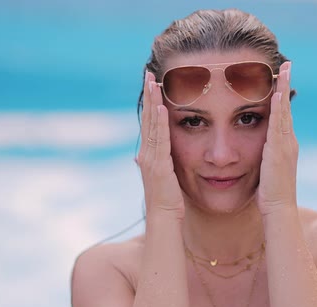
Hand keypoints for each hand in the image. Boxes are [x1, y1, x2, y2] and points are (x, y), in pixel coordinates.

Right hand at [137, 71, 184, 220]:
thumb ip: (162, 163)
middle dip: (149, 96)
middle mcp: (147, 154)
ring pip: (151, 125)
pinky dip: (159, 123)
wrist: (165, 221)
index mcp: (150, 155)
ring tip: (154, 81)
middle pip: (147, 119)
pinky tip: (161, 107)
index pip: (150, 124)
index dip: (151, 103)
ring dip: (152, 102)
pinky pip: (159, 140)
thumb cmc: (169, 203)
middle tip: (150, 73)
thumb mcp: (167, 177)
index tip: (154, 83)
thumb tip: (150, 155)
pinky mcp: (159, 166)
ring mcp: (151, 160)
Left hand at [256, 62, 298, 216]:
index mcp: (284, 145)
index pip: (282, 115)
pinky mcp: (279, 151)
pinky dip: (279, 109)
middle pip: (287, 108)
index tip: (279, 76)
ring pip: (285, 112)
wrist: (279, 210)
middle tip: (286, 64)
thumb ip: (265, 156)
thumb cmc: (270, 194)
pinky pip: (279, 126)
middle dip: (286, 85)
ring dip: (283, 90)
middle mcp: (289, 141)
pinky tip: (276, 95)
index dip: (281, 95)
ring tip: (283, 70)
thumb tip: (258, 150)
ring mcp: (286, 146)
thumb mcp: (266, 170)